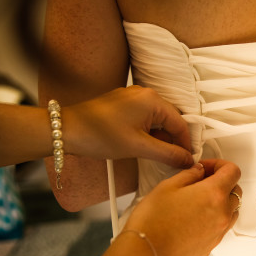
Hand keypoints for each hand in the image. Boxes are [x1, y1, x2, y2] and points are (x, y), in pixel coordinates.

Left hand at [62, 85, 193, 167]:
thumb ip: (168, 154)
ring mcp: (133, 98)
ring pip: (157, 120)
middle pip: (170, 120)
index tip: (188, 160)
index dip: (186, 144)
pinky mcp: (123, 105)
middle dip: (174, 141)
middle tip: (174, 161)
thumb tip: (188, 160)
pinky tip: (144, 147)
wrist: (66, 130)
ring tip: (157, 156)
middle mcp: (145, 94)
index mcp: (152, 100)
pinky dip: (149, 133)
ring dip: (160, 138)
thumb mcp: (138, 147)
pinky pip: (145, 118)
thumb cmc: (99, 135)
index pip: (180, 123)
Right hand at [124, 159, 241, 255]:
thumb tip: (199, 171)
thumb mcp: (167, 186)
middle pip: (236, 190)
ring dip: (221, 201)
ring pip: (232, 210)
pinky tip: (194, 217)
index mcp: (214, 194)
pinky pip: (222, 227)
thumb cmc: (153, 221)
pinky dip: (215, 218)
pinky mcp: (211, 246)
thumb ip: (189, 174)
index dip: (220, 164)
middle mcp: (222, 213)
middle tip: (201, 181)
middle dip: (222, 182)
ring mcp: (219, 232)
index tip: (205, 168)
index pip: (233, 171)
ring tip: (199, 200)